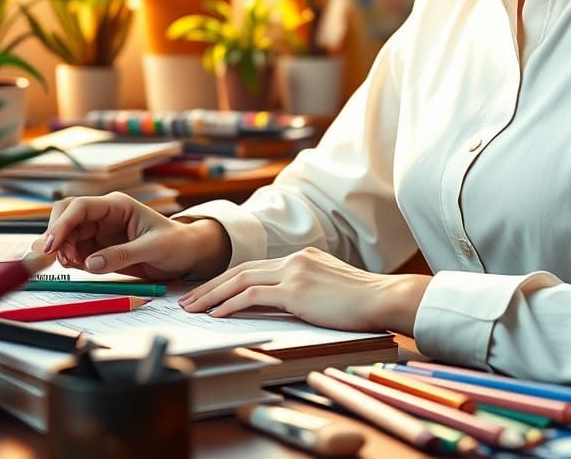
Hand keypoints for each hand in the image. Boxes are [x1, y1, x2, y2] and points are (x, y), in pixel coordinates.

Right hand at [31, 192, 230, 280]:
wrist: (184, 254)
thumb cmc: (175, 243)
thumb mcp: (154, 248)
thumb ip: (123, 254)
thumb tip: (90, 263)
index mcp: (118, 205)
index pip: (80, 207)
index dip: (60, 224)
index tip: (48, 246)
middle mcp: (104, 215)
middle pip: (65, 217)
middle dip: (54, 235)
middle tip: (53, 259)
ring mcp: (98, 232)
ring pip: (65, 236)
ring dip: (60, 250)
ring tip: (73, 265)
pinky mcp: (97, 248)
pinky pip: (73, 251)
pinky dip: (68, 259)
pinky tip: (77, 266)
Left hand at [178, 247, 430, 335]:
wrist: (382, 297)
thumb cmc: (362, 300)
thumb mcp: (328, 288)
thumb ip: (305, 289)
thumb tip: (283, 303)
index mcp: (303, 257)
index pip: (256, 266)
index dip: (228, 278)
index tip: (208, 291)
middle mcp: (295, 259)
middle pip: (242, 269)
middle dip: (211, 285)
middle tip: (188, 299)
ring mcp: (295, 272)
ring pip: (241, 280)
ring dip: (212, 294)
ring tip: (193, 308)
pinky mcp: (296, 290)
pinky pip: (253, 295)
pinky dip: (231, 303)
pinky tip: (216, 313)